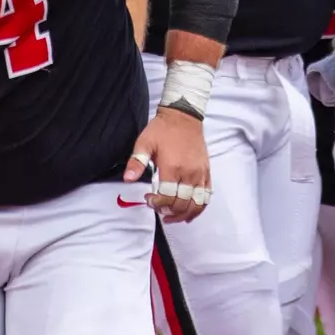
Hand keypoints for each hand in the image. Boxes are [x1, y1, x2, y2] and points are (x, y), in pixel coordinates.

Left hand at [125, 108, 210, 223]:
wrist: (184, 116)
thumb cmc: (163, 130)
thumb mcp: (144, 142)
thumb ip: (136, 162)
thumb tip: (128, 179)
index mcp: (173, 166)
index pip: (167, 196)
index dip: (157, 203)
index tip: (148, 199)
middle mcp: (189, 173)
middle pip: (182, 203)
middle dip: (168, 211)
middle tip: (158, 209)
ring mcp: (200, 174)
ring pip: (196, 204)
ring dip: (184, 215)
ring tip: (172, 217)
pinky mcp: (207, 172)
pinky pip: (206, 196)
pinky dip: (199, 208)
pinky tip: (189, 214)